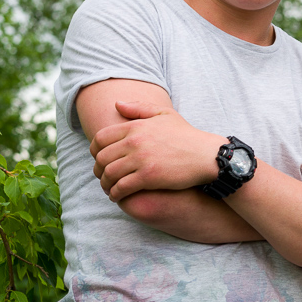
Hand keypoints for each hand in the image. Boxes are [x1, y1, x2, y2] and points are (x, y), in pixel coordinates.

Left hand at [90, 100, 225, 200]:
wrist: (207, 155)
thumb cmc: (188, 136)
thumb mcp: (165, 115)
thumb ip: (139, 108)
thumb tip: (117, 104)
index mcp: (135, 126)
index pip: (101, 138)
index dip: (95, 151)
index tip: (100, 159)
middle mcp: (135, 142)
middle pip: (102, 157)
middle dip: (98, 170)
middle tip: (103, 177)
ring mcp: (141, 159)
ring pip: (109, 174)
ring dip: (105, 184)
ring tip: (109, 188)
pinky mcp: (148, 177)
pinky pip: (122, 187)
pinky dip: (115, 193)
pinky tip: (117, 196)